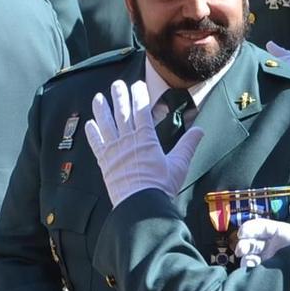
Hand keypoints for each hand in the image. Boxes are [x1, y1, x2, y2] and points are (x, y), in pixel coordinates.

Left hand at [83, 79, 201, 206]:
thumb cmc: (161, 187)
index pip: (142, 111)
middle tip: (117, 85)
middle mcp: (128, 141)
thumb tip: (200, 130)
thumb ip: (188, 145)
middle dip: (120, 97)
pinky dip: (92, 133)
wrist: (141, 206)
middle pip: (123, 114)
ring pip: (106, 125)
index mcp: (147, 139)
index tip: (137, 85)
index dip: (139, 96)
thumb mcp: (179, 164)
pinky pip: (96, 144)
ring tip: (98, 97)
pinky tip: (89, 124)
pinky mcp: (105, 163)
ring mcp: (114, 151)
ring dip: (102, 110)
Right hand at [238, 202, 289, 267]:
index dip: (250, 228)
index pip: (260, 227)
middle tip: (240, 250)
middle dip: (244, 244)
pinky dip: (249, 269)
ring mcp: (267, 259)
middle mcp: (270, 245)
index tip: (242, 233)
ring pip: (249, 255)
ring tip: (248, 262)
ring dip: (245, 257)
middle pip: (251, 241)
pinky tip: (251, 269)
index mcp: (278, 233)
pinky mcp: (266, 272)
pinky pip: (253, 270)